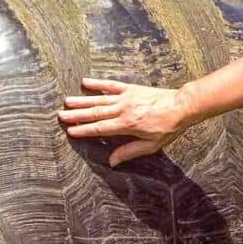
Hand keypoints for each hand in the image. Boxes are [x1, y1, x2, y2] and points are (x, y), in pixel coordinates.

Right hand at [58, 77, 190, 165]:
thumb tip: (112, 161)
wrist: (181, 106)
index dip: (84, 130)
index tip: (70, 131)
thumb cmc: (168, 127)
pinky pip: (111, 85)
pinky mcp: (131, 88)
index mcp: (126, 125)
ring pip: (99, 99)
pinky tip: (85, 82)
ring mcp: (126, 97)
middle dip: (76, 115)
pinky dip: (98, 84)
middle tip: (60, 116)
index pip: (100, 128)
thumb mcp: (151, 145)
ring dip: (82, 100)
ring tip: (66, 101)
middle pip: (95, 113)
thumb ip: (130, 152)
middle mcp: (123, 110)